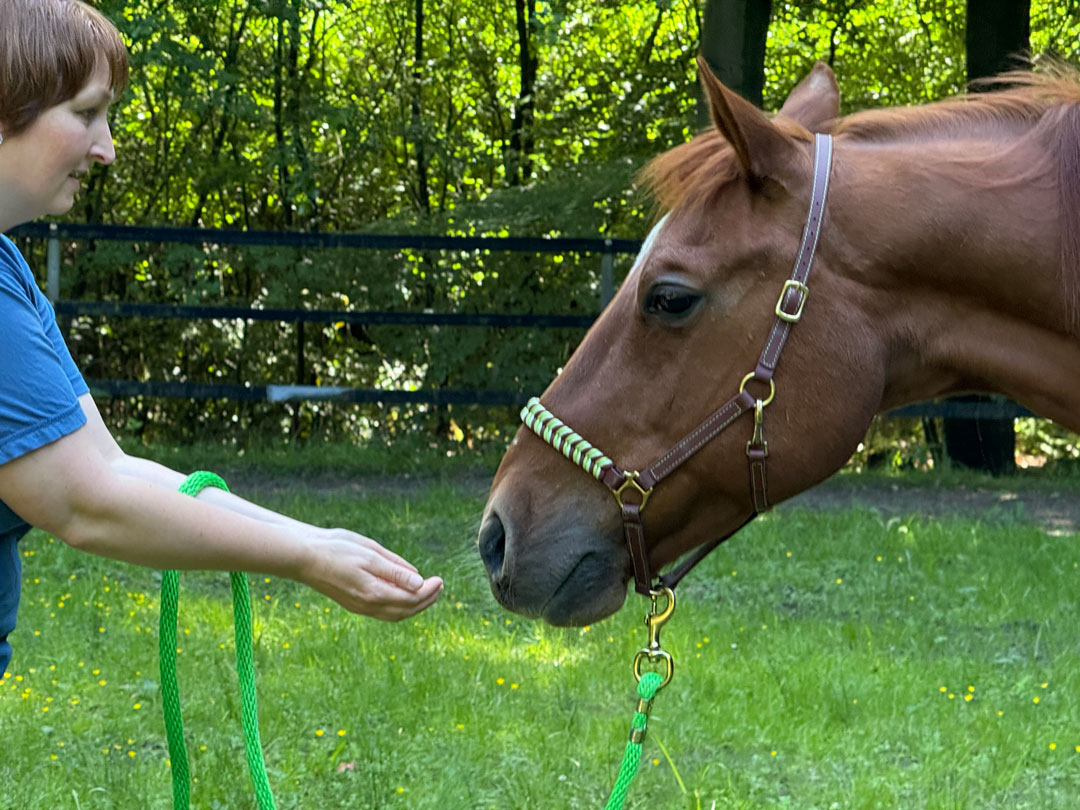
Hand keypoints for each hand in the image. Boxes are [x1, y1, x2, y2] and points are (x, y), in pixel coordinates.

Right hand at [297, 528, 442, 620]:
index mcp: (374, 592)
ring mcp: (359, 607)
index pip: (411, 598)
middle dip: (426, 601)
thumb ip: (395, 570)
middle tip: (439, 586)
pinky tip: (403, 594)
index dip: (429, 591)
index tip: (439, 580)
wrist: (304, 555)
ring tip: (427, 592)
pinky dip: (399, 607)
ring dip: (414, 606)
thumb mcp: (370, 554)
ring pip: (394, 614)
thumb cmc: (337, 549)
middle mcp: (368, 605)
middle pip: (406, 610)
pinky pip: (383, 612)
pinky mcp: (353, 604)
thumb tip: (420, 583)